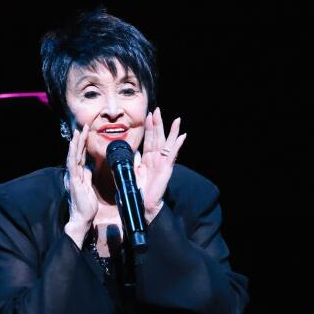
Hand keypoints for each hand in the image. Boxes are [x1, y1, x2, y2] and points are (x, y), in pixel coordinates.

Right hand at [64, 127, 98, 248]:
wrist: (82, 218)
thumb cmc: (86, 205)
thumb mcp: (89, 187)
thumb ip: (88, 176)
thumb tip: (89, 168)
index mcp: (79, 174)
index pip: (81, 156)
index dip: (83, 144)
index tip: (86, 133)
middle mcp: (75, 173)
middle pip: (77, 153)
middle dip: (80, 140)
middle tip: (82, 126)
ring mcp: (73, 176)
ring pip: (74, 156)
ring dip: (76, 143)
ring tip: (77, 131)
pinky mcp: (74, 181)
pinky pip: (72, 165)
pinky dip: (72, 154)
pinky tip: (72, 145)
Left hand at [136, 107, 184, 222]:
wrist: (141, 203)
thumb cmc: (137, 190)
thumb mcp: (131, 172)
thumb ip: (132, 161)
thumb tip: (131, 152)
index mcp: (147, 158)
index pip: (149, 139)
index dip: (148, 127)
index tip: (148, 115)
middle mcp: (156, 158)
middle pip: (158, 137)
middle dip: (158, 123)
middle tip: (157, 110)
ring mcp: (162, 163)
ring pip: (167, 143)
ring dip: (171, 131)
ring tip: (176, 120)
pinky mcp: (166, 168)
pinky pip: (172, 154)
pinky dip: (177, 145)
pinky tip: (182, 136)